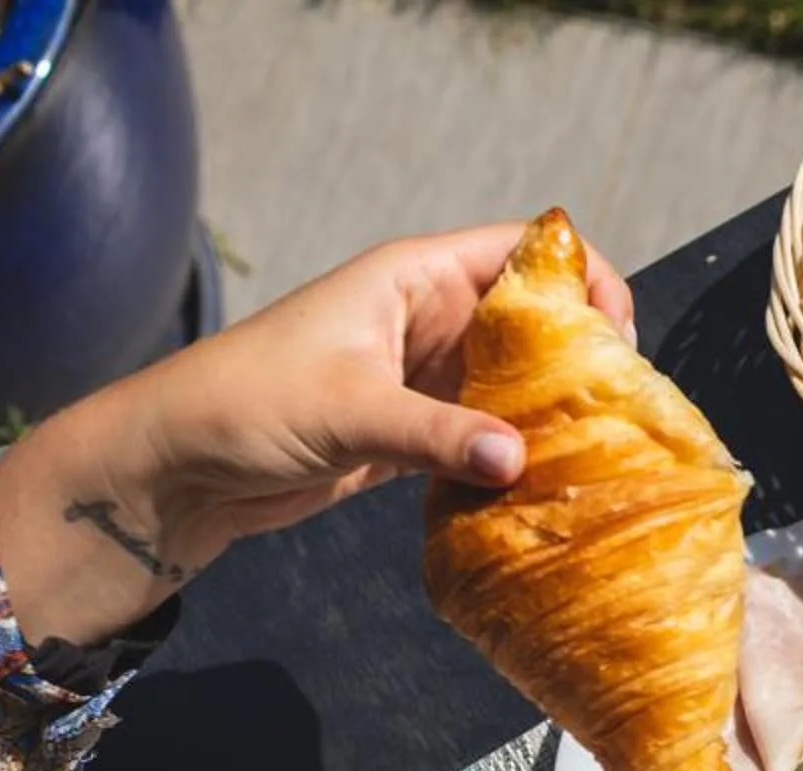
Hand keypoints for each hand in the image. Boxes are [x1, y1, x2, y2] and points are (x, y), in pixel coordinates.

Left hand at [0, 219, 634, 644]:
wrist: (179, 468)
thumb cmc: (244, 404)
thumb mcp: (345, 410)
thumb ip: (436, 434)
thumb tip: (519, 458)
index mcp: (414, 279)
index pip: (524, 250)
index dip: (581, 279)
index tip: (615, 340)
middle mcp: (430, 319)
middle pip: (537, 321)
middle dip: (582, 358)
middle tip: (622, 414)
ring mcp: (427, 378)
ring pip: (520, 383)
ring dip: (556, 416)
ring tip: (602, 458)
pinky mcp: (419, 433)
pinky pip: (491, 436)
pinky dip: (521, 458)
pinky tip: (551, 489)